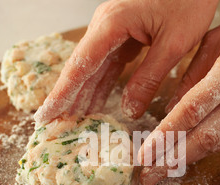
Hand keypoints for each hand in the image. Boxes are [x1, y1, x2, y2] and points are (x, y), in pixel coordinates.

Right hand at [34, 0, 218, 124]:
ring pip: (93, 69)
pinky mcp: (124, 34)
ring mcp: (113, 30)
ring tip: (74, 118)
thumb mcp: (173, 43)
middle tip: (57, 124)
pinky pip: (108, 64)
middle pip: (80, 69)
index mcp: (112, 25)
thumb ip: (149, 78)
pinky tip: (97, 101)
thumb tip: (129, 111)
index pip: (80, 67)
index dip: (62, 95)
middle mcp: (105, 27)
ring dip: (83, 94)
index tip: (46, 115)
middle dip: (68, 99)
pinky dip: (102, 84)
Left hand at [140, 1, 219, 184]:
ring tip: (160, 172)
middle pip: (204, 137)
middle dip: (172, 160)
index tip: (144, 154)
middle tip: (148, 176)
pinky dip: (200, 151)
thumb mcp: (213, 43)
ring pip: (215, 143)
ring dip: (185, 161)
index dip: (166, 136)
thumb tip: (168, 112)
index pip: (192, 111)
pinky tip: (182, 158)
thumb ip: (189, 80)